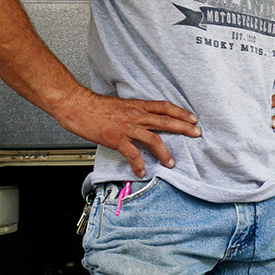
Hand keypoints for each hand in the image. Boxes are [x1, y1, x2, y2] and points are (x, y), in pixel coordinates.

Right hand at [53, 87, 199, 177]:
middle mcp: (136, 115)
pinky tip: (142, 171)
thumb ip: (133, 111)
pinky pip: (133, 154)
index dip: (180, 112)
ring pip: (154, 140)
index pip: (164, 107)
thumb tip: (142, 118)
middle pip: (166, 121)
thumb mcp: (120, 104)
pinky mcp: (117, 138)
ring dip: (165, 153)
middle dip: (184, 127)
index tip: (192, 118)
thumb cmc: (94, 105)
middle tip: (197, 133)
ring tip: (172, 163)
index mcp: (137, 105)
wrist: (76, 105)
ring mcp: (127, 127)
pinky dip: (139, 164)